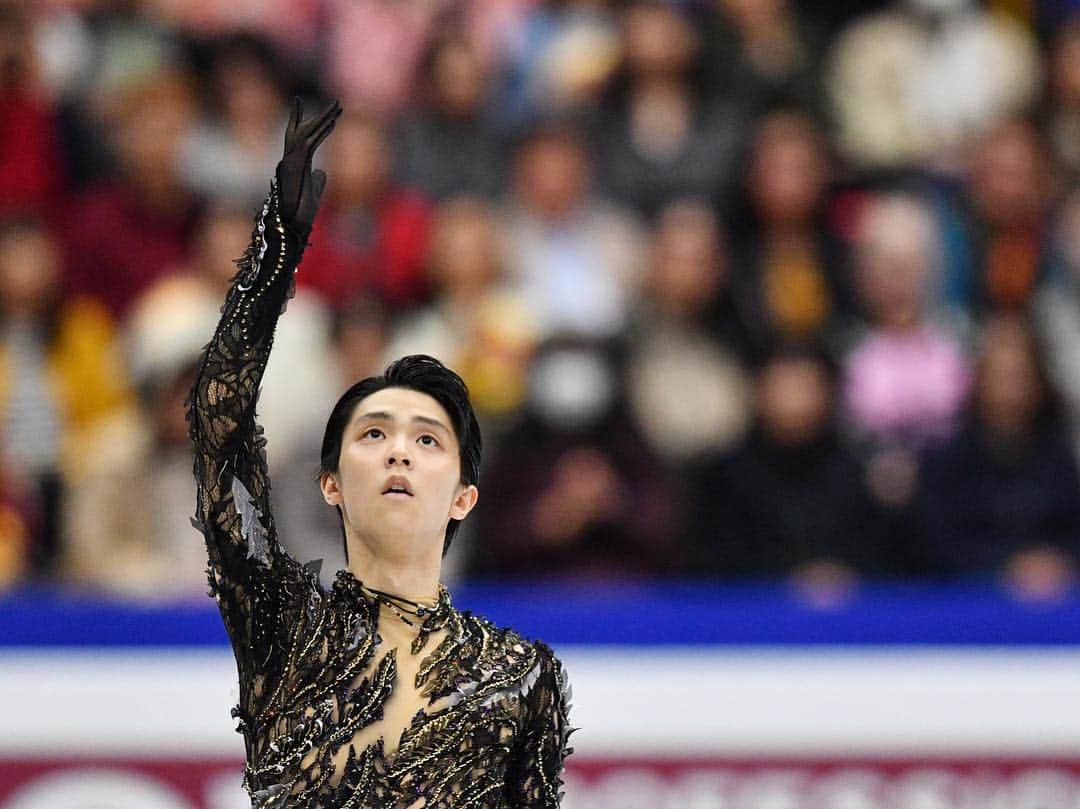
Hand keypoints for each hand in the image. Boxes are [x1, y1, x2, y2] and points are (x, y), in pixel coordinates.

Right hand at [276, 97, 342, 233]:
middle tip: (338, 104)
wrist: (292, 224)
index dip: (316, 125)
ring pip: (307, 132)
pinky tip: (333, 122)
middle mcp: (292, 158)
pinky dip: (320, 130)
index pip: (306, 139)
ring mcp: (291, 160)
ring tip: (340, 108)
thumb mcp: (315, 193)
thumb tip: (322, 172)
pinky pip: (308, 142)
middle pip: (305, 130)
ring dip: (324, 119)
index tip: (331, 116)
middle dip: (321, 116)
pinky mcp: (294, 164)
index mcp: (298, 164)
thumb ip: (318, 180)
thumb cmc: (301, 214)